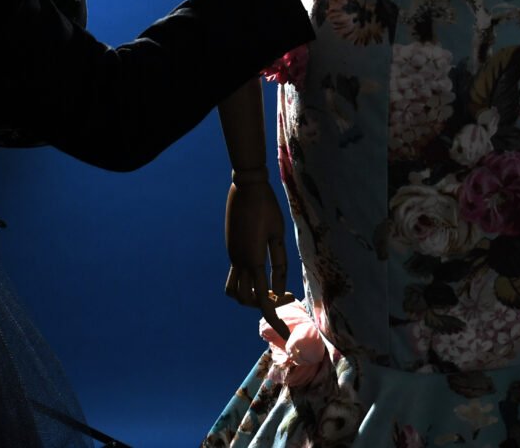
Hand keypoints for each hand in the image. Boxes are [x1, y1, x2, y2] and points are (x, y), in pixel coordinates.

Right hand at [224, 174, 292, 338]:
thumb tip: (280, 288)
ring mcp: (233, 255)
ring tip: (271, 290)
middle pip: (245, 298)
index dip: (274, 318)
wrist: (246, 186)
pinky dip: (248, 282)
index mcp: (252, 260)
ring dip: (250, 296)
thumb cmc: (267, 207)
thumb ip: (279, 263)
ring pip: (234, 290)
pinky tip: (264, 272)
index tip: (285, 333)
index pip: (263, 299)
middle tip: (287, 296)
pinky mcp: (232, 249)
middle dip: (264, 305)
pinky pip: (236, 275)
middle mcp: (238, 261)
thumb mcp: (278, 234)